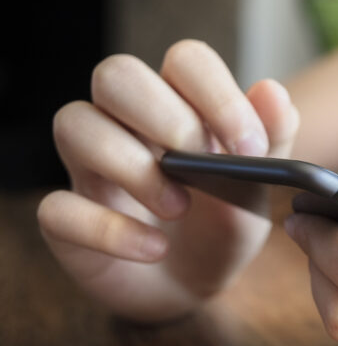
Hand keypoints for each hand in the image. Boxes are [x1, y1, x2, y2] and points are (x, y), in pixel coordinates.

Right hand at [37, 40, 299, 321]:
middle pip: (116, 74)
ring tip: (178, 207)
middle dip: (165, 116)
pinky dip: (109, 230)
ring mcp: (89, 167)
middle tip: (204, 164)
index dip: (216, 93)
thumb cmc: (224, 221)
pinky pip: (57, 207)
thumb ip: (272, 139)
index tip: (250, 146)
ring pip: (75, 124)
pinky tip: (153, 249)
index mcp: (179, 103)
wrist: (199, 285)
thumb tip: (271, 91)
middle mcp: (126, 123)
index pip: (185, 60)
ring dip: (133, 167)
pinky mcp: (66, 219)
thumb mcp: (259, 186)